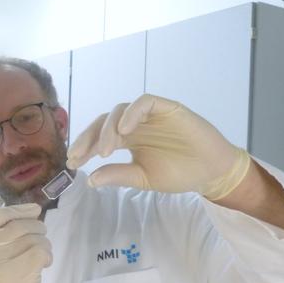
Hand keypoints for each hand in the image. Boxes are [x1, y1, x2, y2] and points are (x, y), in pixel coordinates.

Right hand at [0, 204, 51, 282]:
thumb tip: (32, 213)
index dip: (18, 210)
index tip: (35, 210)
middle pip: (18, 225)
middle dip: (36, 230)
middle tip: (41, 243)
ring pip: (33, 238)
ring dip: (43, 245)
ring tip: (41, 259)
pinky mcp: (17, 277)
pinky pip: (40, 252)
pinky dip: (47, 255)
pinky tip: (44, 265)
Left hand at [66, 94, 250, 199]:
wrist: (212, 172)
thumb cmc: (179, 173)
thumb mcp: (143, 178)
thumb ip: (118, 175)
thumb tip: (90, 180)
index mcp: (128, 139)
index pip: (99, 138)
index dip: (84, 148)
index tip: (72, 163)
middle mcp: (135, 124)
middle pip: (103, 122)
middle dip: (88, 138)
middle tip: (79, 156)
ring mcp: (150, 115)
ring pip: (120, 111)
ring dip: (108, 129)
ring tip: (105, 150)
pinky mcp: (167, 108)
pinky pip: (144, 102)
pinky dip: (132, 113)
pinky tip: (124, 131)